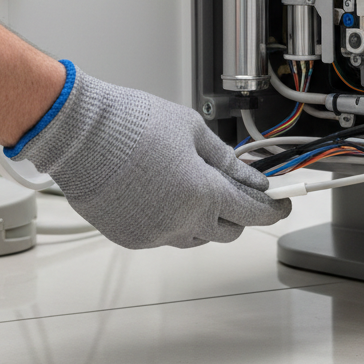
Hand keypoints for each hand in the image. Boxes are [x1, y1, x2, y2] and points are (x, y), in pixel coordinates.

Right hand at [13, 63, 289, 248]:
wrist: (82, 135)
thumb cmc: (133, 125)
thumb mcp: (193, 131)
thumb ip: (226, 160)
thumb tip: (251, 176)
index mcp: (204, 194)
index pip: (253, 212)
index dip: (273, 207)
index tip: (282, 201)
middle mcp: (182, 222)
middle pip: (228, 231)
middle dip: (240, 212)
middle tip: (239, 189)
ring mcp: (154, 234)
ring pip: (197, 237)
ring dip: (207, 219)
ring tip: (196, 186)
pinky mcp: (131, 238)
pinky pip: (165, 236)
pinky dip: (174, 220)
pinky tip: (165, 192)